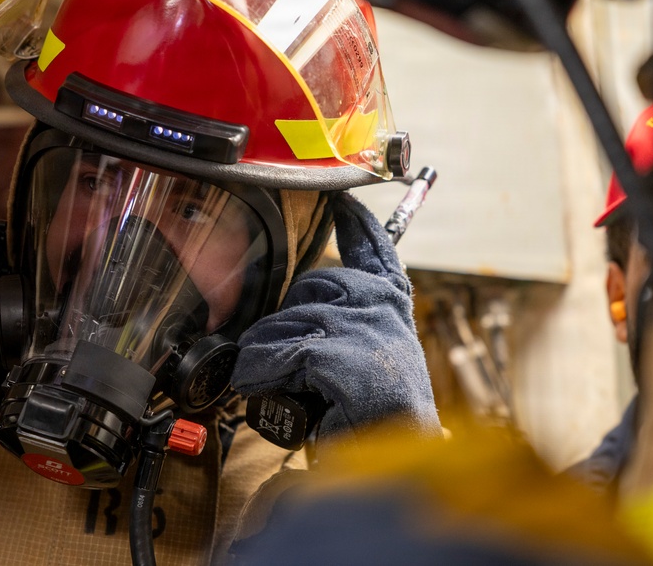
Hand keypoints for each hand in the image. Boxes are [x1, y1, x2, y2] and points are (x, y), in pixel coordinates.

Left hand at [232, 191, 439, 445]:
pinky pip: (281, 352)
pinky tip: (254, 383)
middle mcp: (380, 304)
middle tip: (281, 356)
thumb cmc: (380, 413)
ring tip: (262, 377)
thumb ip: (348, 327)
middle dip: (287, 319)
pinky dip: (260, 370)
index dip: (358, 223)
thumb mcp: (370, 356)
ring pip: (288, 321)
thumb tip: (300, 318)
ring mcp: (361, 325)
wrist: (398, 454)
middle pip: (313, 286)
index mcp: (392, 302)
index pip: (376, 249)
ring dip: (267, 352)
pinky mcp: (339, 352)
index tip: (343, 199)